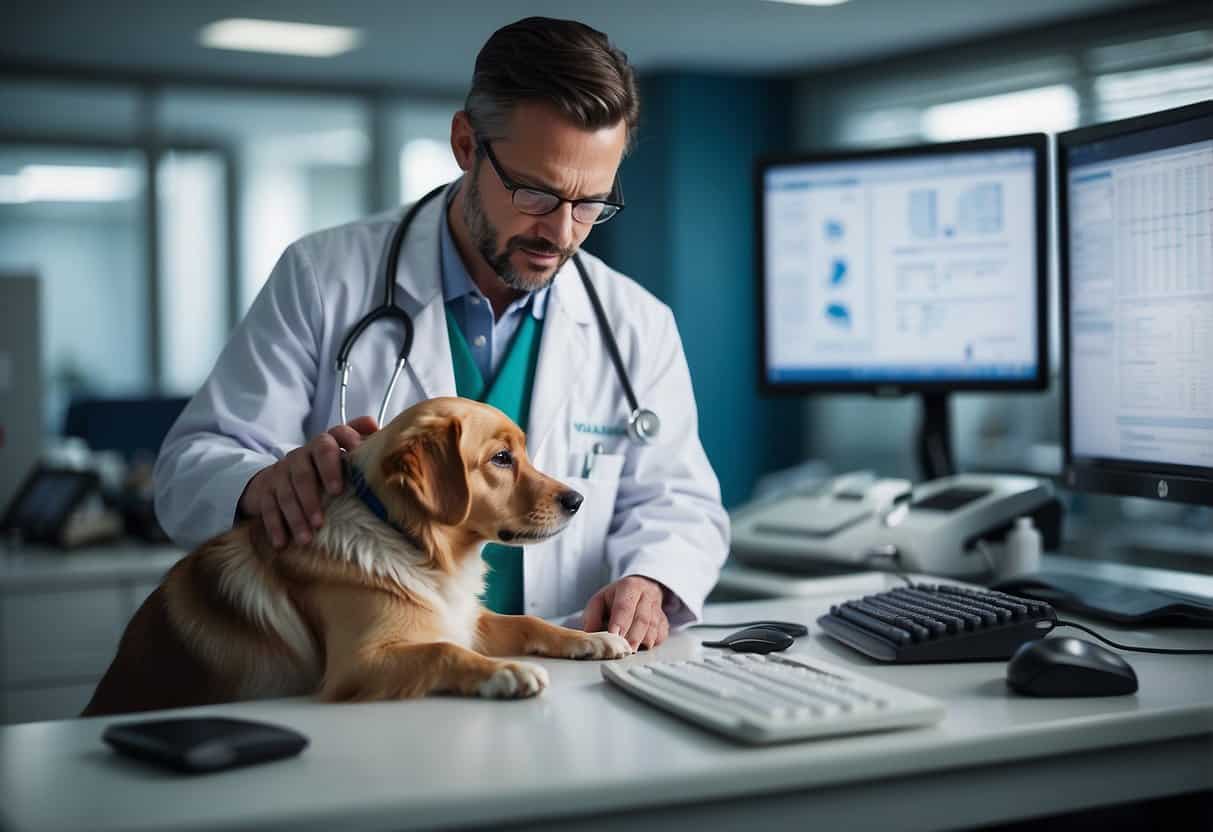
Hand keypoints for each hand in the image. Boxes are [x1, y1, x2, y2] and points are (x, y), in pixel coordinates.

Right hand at [239, 416, 378, 547]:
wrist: (281, 474)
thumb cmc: (323, 468)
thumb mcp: (343, 454)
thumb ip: (363, 443)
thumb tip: (387, 436)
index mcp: (326, 443)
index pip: (336, 436)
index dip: (343, 452)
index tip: (343, 479)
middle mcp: (302, 454)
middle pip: (305, 472)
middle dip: (312, 496)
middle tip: (320, 519)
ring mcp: (282, 471)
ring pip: (287, 494)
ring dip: (296, 517)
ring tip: (306, 538)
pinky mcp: (266, 489)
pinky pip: (268, 507)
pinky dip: (275, 525)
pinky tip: (282, 542)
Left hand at [582, 576, 668, 650]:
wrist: (642, 589)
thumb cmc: (617, 598)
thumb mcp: (600, 600)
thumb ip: (592, 616)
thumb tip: (590, 635)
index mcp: (629, 586)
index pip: (625, 606)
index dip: (620, 622)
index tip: (613, 636)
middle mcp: (647, 596)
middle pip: (642, 619)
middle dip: (632, 637)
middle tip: (622, 650)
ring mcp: (658, 609)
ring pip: (653, 629)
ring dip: (641, 642)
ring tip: (630, 650)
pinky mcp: (664, 622)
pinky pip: (660, 636)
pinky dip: (651, 643)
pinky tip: (641, 645)